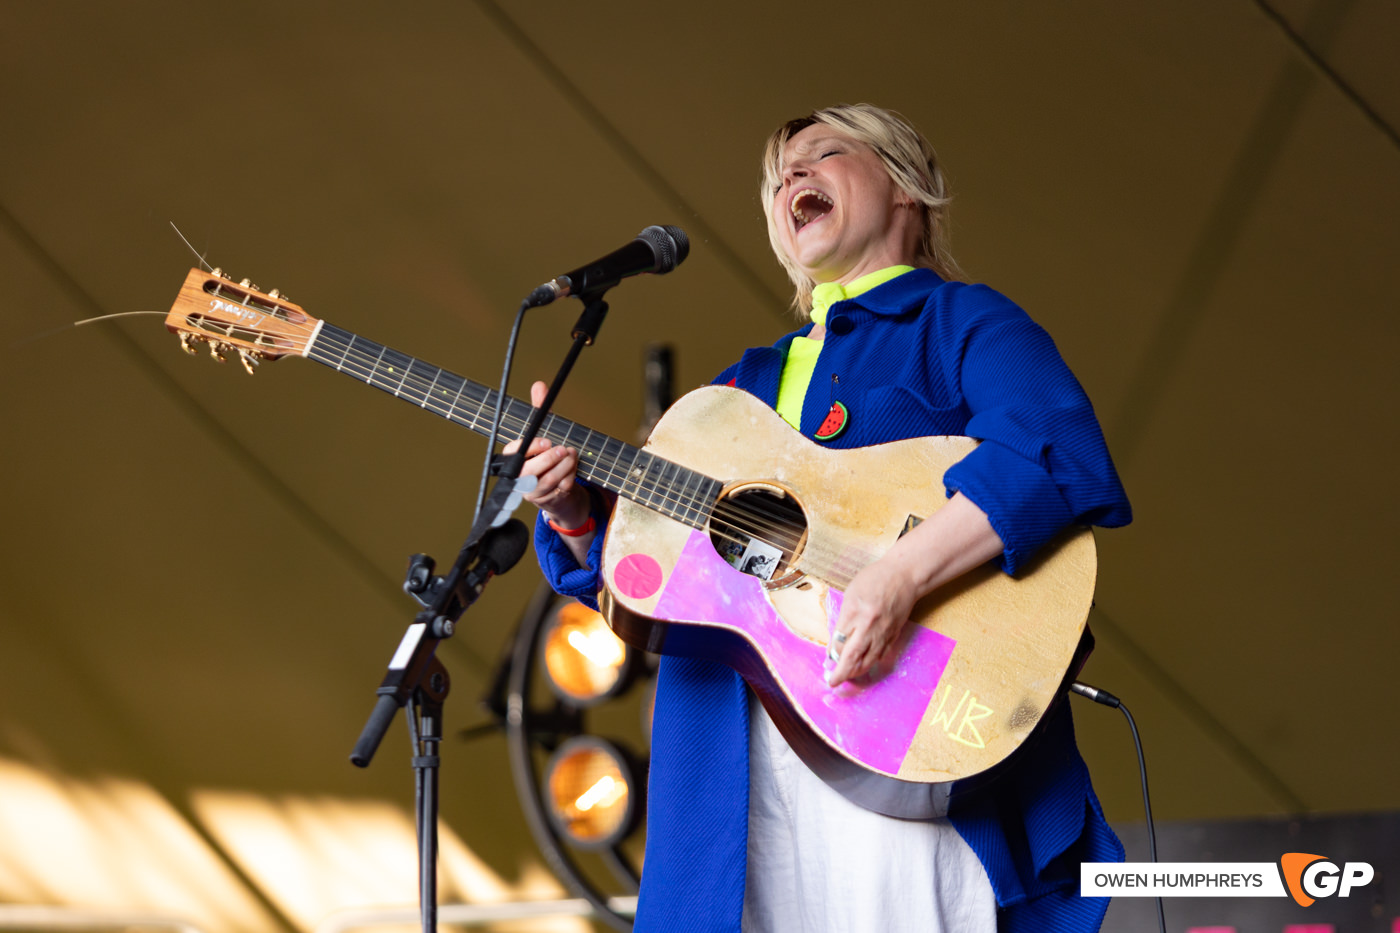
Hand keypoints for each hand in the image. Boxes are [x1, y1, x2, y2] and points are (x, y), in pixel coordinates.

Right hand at [503, 381, 589, 529]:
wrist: (557, 485)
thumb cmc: (546, 456)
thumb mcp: (544, 431)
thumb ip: (539, 410)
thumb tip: (539, 386)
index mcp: (513, 459)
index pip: (513, 453)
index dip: (529, 447)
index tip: (546, 442)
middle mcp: (519, 477)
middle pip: (529, 471)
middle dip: (548, 459)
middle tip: (563, 449)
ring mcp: (532, 491)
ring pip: (546, 481)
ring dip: (563, 467)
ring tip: (572, 455)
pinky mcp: (547, 500)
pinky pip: (558, 491)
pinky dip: (569, 479)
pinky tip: (574, 469)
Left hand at [825, 555, 918, 687]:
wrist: (904, 576)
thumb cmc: (875, 580)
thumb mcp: (851, 594)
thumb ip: (843, 619)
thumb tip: (836, 641)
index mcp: (854, 613)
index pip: (839, 644)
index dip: (832, 656)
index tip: (827, 662)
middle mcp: (868, 627)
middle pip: (852, 658)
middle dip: (841, 674)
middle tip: (833, 682)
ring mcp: (883, 633)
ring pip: (868, 661)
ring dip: (856, 673)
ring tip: (846, 677)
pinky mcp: (894, 635)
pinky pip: (880, 655)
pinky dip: (870, 663)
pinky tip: (863, 666)